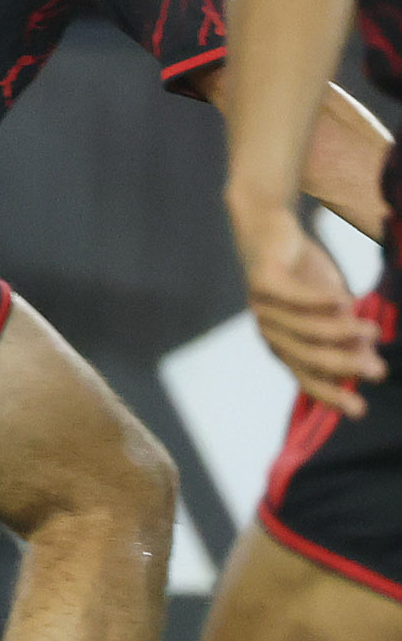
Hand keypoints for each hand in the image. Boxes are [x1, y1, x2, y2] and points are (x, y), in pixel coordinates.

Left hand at [234, 203, 383, 416]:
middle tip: (378, 371)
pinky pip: (292, 295)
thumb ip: (345, 335)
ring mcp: (262, 306)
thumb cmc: (305, 275)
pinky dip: (318, 301)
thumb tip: (368, 363)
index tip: (359, 411)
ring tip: (372, 331)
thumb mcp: (333, 310)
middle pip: (308, 356)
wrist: (273, 229)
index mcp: (284, 344)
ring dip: (342, 331)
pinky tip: (344, 301)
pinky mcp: (262, 280)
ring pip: (306, 327)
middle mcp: (270, 331)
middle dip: (345, 366)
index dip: (331, 395)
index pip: (306, 377)